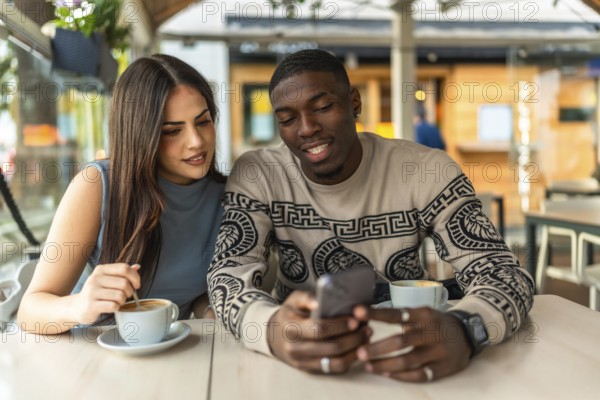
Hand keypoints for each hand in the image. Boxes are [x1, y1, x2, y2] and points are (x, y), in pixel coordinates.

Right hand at [73, 263, 140, 323]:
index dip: (135, 277)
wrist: (78, 307)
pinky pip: (113, 306)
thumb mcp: (107, 279)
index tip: (136, 285)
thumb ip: (121, 273)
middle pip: (124, 283)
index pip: (124, 268)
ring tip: (117, 301)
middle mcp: (95, 278)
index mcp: (101, 269)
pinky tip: (112, 307)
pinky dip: (117, 308)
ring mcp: (92, 292)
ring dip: (123, 301)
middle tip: (125, 296)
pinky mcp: (91, 305)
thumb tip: (137, 267)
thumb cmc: (97, 292)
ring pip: (120, 295)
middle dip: (129, 291)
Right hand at [267, 290, 369, 373]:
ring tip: (365, 338)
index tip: (356, 319)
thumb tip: (321, 300)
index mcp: (291, 328)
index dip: (341, 325)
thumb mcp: (294, 300)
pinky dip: (349, 360)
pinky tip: (357, 348)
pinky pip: (334, 369)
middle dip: (354, 338)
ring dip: (355, 351)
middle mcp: (295, 348)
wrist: (273, 336)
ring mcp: (303, 362)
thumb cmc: (289, 314)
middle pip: (332, 347)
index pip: (320, 329)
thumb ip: (308, 297)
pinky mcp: (310, 370)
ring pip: (336, 362)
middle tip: (367, 328)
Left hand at [353, 306, 470, 381]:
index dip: (376, 314)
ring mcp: (439, 351)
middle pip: (401, 341)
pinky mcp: (444, 368)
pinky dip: (401, 376)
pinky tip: (386, 374)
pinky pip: (419, 375)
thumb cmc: (435, 323)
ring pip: (408, 361)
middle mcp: (433, 332)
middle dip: (378, 348)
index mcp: (425, 315)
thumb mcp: (422, 313)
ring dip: (385, 365)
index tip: (357, 312)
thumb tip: (366, 318)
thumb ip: (400, 317)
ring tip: (368, 366)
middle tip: (359, 352)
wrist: (468, 335)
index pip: (397, 314)